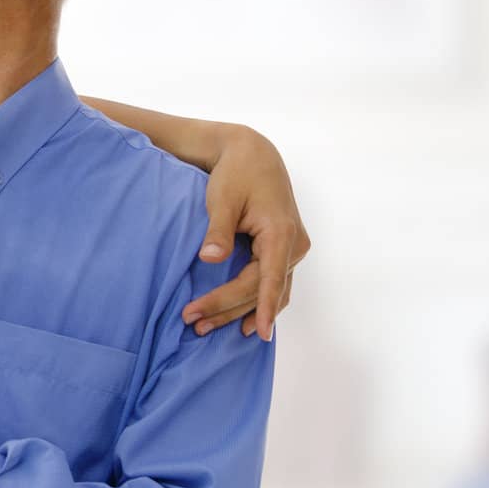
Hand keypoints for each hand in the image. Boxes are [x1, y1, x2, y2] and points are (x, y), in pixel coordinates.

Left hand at [181, 125, 310, 341]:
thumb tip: (210, 260)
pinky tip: (244, 323)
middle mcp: (294, 245)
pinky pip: (275, 284)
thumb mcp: (222, 199)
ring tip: (208, 328)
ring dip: (241, 311)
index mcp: (281, 233)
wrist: (253, 155)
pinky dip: (259, 302)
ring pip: (270, 291)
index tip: (259, 332)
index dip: (264, 307)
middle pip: (262, 288)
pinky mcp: (285, 251)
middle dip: (228, 308)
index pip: (271, 277)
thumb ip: (218, 231)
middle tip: (194, 323)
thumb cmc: (236, 174)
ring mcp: (293, 250)